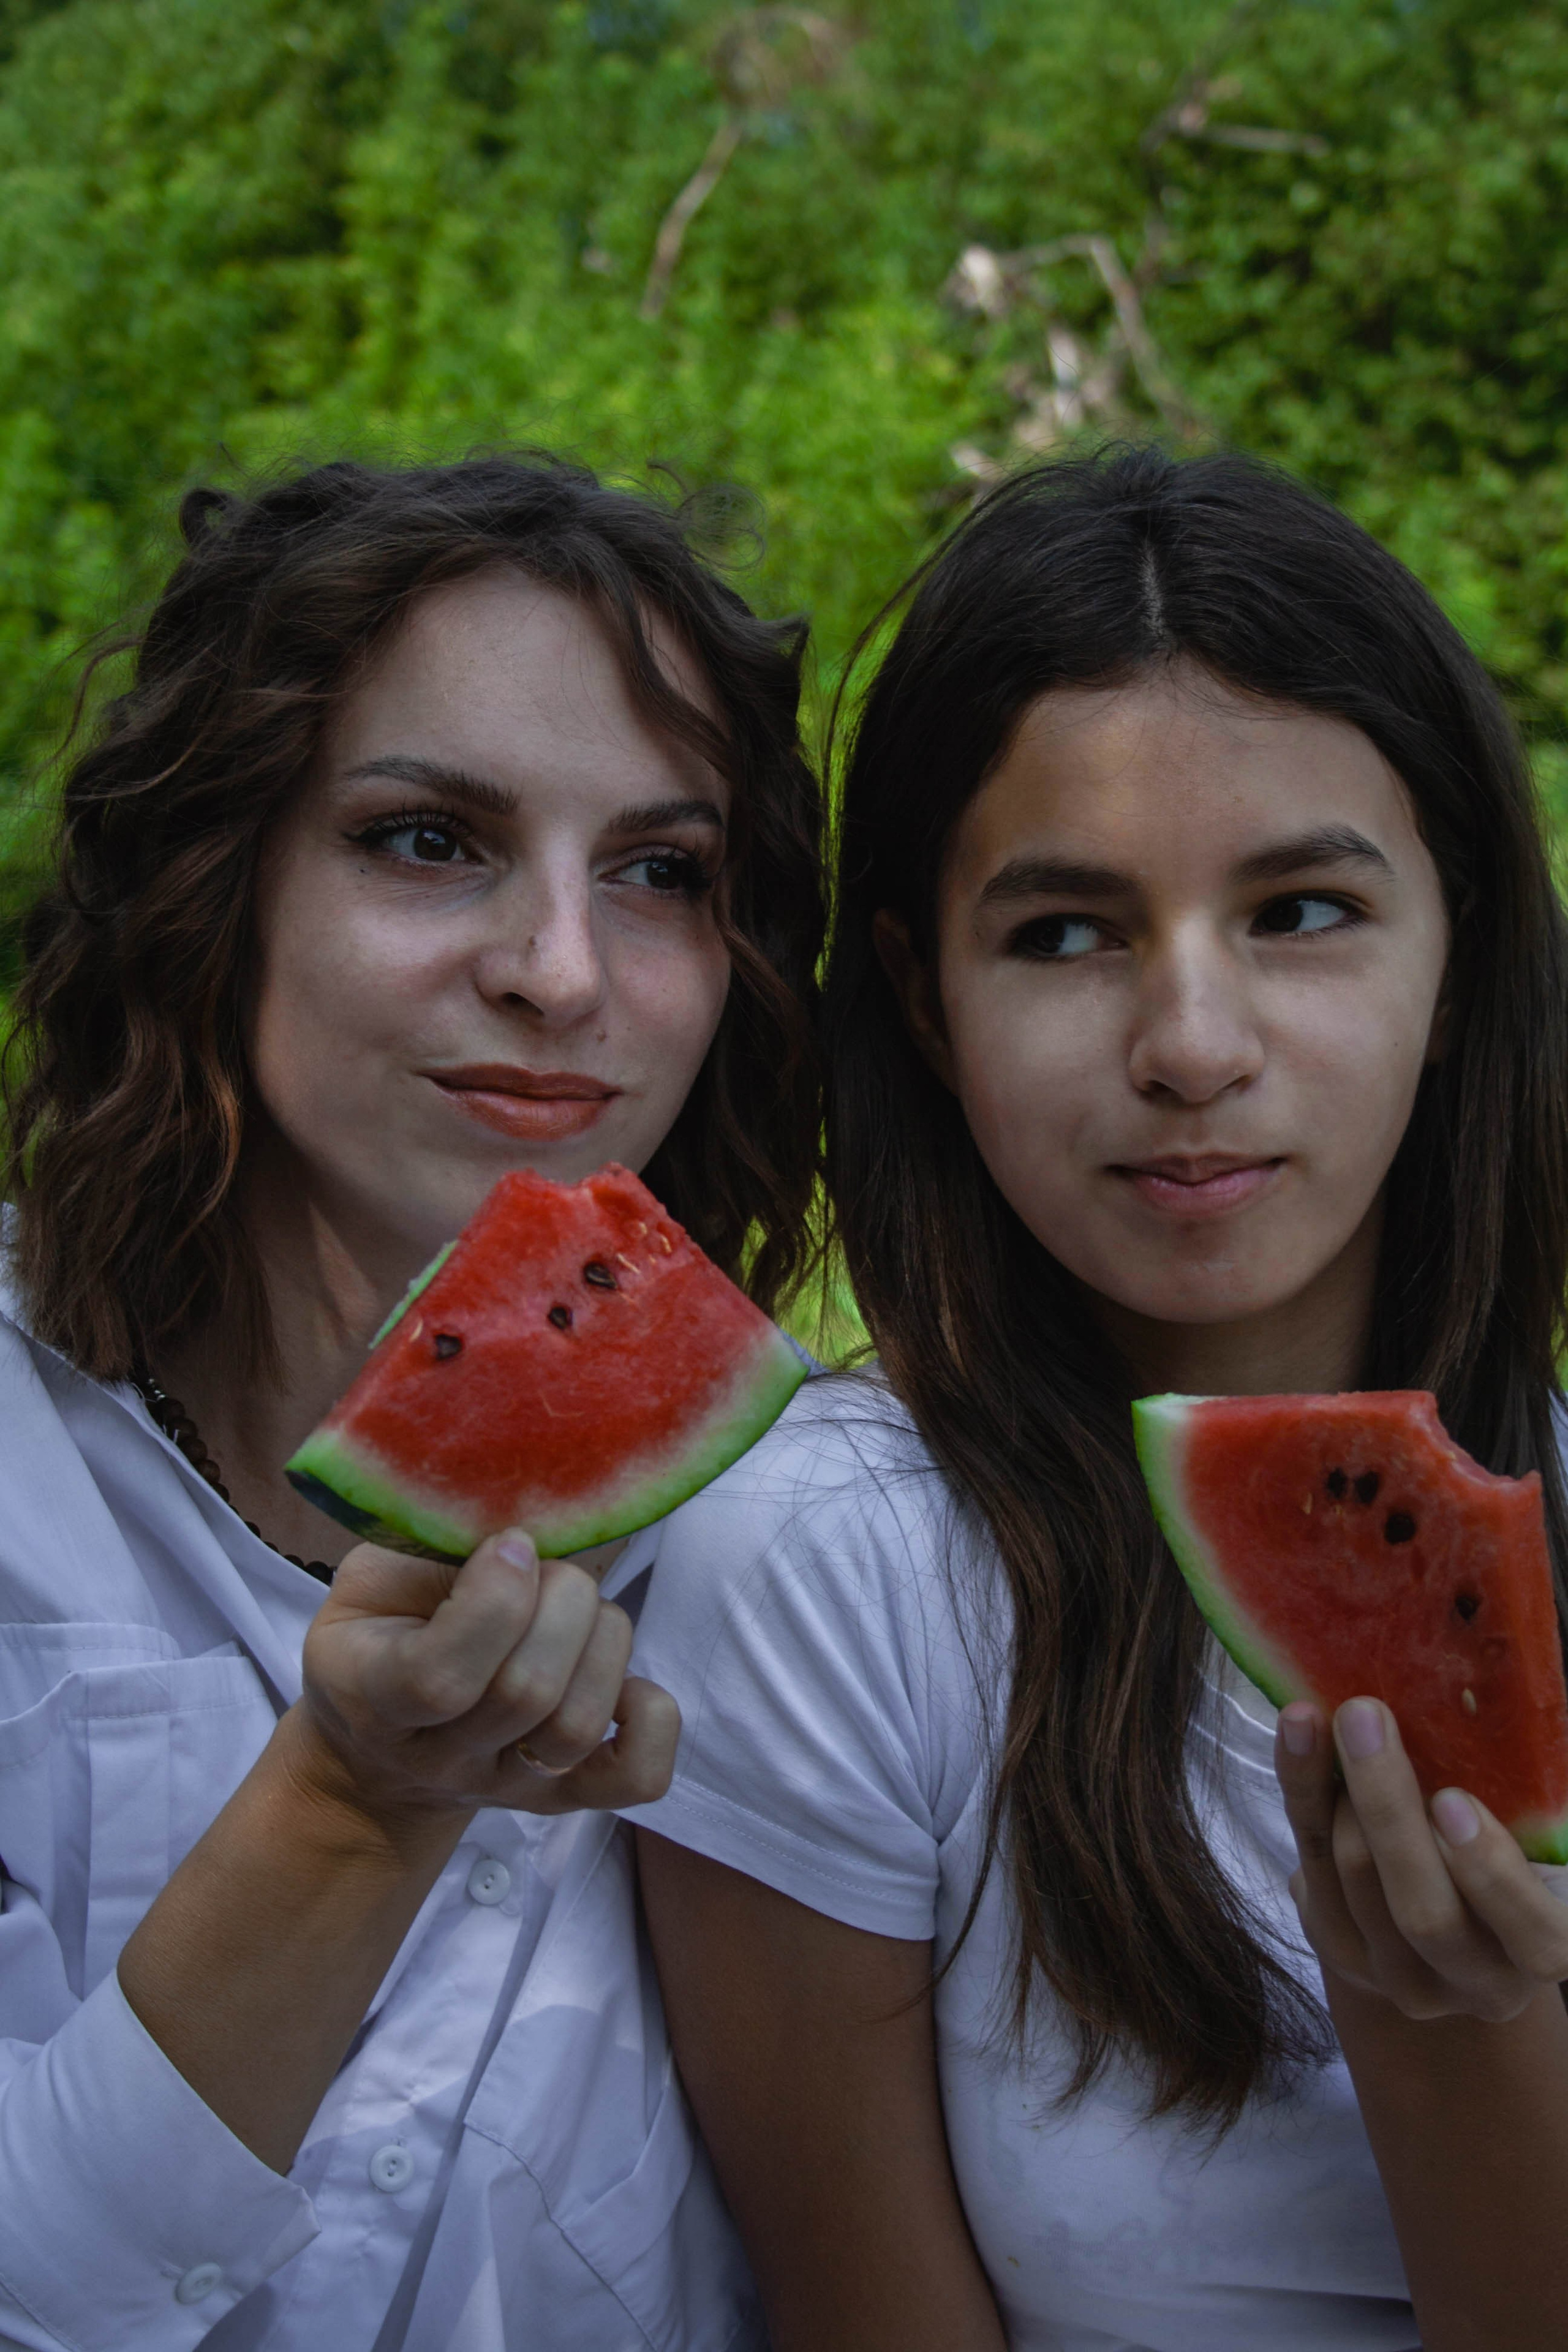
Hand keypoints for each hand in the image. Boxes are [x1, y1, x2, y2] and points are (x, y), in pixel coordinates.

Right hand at [293, 1528, 678, 1825]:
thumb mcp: (370, 1582)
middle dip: (561, 1601)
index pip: (440, 1677)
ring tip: (579, 1608)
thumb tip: (522, 1527)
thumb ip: (429, 1550)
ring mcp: (508, 1788)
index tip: (511, 1544)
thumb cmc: (379, 1637)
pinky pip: (636, 1776)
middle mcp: (443, 1758)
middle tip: (548, 1563)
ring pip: (579, 1725)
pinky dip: (651, 1715)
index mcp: (376, 1698)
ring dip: (601, 1640)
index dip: (494, 1601)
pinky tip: (621, 1674)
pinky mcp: (564, 1799)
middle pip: (527, 1693)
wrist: (378, 1754)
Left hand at [1277, 1696, 1567, 2022]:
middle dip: (1386, 1806)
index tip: (1455, 1800)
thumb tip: (1466, 1713)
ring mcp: (1403, 1980)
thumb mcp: (1523, 1843)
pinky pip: (1310, 1873)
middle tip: (1363, 1715)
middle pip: (1423, 1911)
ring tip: (1319, 1718)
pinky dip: (1301, 1797)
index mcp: (1540, 1950)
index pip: (1533, 1935)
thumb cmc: (1502, 1859)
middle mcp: (1475, 1983)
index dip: (1492, 1873)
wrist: (1450, 1930)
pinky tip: (1297, 1737)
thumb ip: (1509, 1808)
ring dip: (1332, 1793)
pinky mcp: (1341, 1953)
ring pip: (1354, 1886)